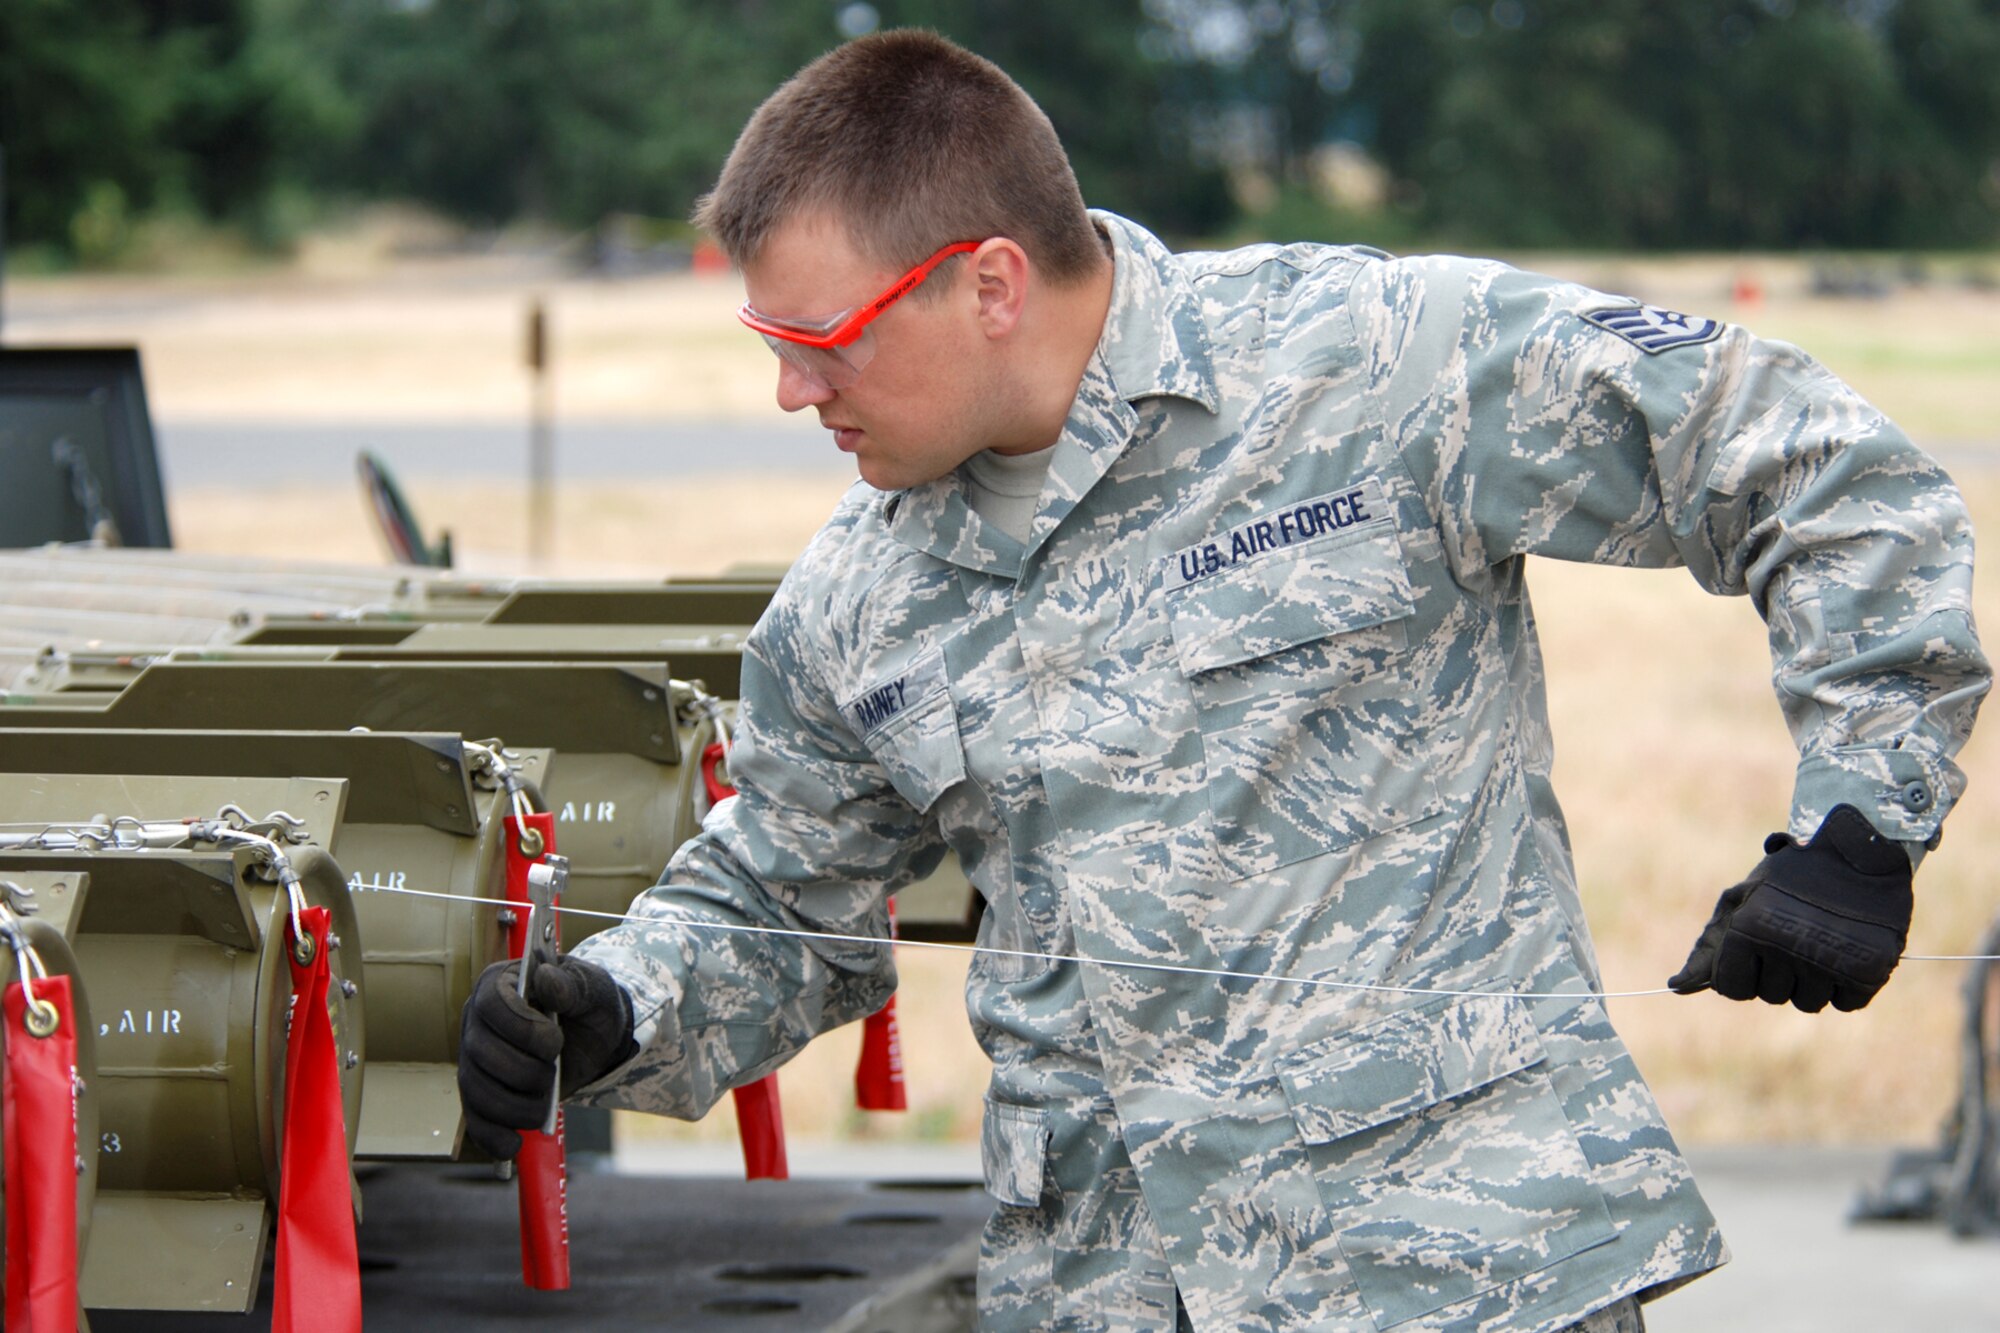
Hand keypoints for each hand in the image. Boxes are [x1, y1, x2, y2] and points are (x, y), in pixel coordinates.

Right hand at [457, 955, 637, 1158]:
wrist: (595, 1037)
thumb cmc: (589, 1004)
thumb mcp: (593, 988)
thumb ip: (572, 983)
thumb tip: (547, 978)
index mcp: (499, 983)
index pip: (492, 1004)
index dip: (520, 1028)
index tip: (553, 1042)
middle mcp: (478, 1020)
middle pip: (481, 1052)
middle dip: (522, 1071)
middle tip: (552, 1072)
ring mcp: (475, 1058)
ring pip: (476, 1089)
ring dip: (513, 1105)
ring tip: (543, 1106)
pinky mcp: (481, 1091)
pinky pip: (475, 1118)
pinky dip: (492, 1135)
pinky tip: (513, 1147)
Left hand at [1668, 804, 1912, 1012]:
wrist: (1861, 848)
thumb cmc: (1791, 876)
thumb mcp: (1743, 900)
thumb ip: (1711, 946)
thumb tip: (1678, 987)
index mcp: (1749, 930)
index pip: (1733, 988)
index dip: (1743, 972)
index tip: (1758, 951)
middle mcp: (1787, 949)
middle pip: (1772, 996)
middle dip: (1778, 972)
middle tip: (1794, 935)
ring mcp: (1830, 962)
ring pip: (1809, 1002)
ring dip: (1812, 980)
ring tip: (1821, 940)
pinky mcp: (1870, 971)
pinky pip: (1846, 1003)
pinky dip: (1846, 985)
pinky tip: (1846, 950)